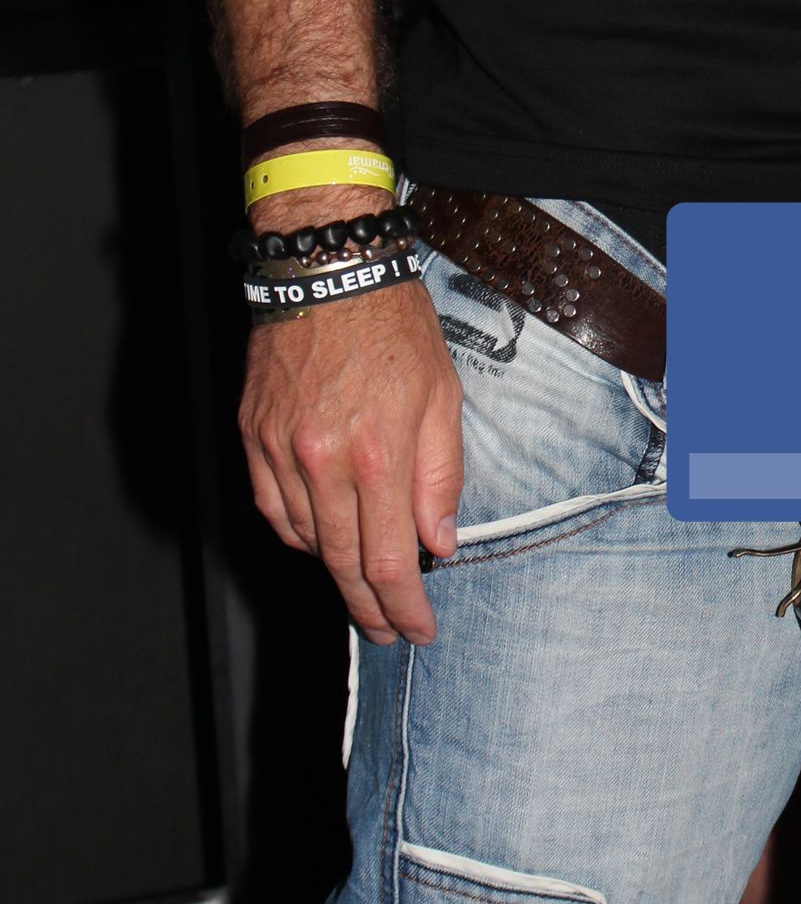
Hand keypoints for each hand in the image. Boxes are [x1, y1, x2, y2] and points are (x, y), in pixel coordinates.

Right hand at [240, 276, 465, 645]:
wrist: (330, 271)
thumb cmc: (395, 328)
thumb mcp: (443, 399)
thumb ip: (441, 477)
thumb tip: (438, 543)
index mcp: (379, 453)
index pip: (389, 559)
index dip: (404, 606)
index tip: (417, 629)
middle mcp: (323, 459)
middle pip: (342, 561)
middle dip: (369, 607)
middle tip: (387, 632)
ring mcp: (281, 449)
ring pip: (305, 539)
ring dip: (336, 568)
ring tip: (363, 583)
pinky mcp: (254, 434)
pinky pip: (273, 507)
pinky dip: (298, 532)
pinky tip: (320, 539)